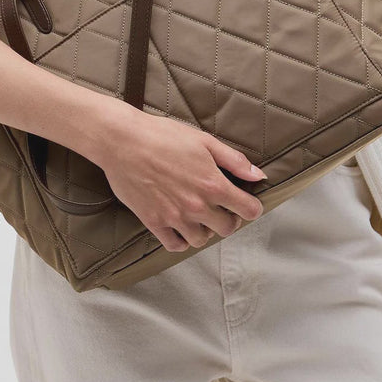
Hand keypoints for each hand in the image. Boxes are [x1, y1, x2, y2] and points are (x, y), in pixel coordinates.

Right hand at [94, 102, 266, 251]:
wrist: (123, 141)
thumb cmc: (163, 136)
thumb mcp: (204, 141)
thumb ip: (234, 161)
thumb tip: (258, 175)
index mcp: (213, 184)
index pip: (248, 210)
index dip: (251, 207)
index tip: (246, 203)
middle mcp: (197, 206)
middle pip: (227, 228)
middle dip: (228, 218)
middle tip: (220, 207)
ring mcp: (174, 217)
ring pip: (202, 239)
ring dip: (205, 229)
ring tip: (198, 215)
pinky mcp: (154, 222)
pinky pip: (175, 245)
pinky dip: (181, 240)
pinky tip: (180, 226)